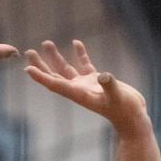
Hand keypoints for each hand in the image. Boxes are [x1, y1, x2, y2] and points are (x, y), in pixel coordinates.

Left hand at [24, 40, 151, 138]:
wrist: (133, 118)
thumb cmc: (125, 111)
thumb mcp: (118, 98)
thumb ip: (110, 86)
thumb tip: (104, 75)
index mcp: (79, 94)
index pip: (55, 85)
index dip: (41, 77)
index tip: (27, 69)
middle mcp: (79, 90)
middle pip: (55, 76)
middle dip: (41, 65)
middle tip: (29, 52)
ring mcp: (87, 85)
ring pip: (66, 69)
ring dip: (56, 57)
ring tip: (46, 43)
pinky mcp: (97, 81)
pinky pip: (84, 65)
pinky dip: (80, 54)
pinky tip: (75, 42)